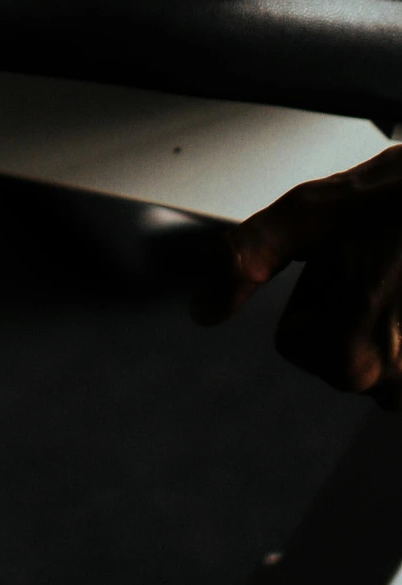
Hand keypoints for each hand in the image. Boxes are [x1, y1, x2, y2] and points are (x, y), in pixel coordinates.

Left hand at [192, 145, 401, 400]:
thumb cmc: (396, 197)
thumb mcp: (305, 214)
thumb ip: (242, 262)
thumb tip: (202, 310)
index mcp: (349, 359)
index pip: (294, 339)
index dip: (316, 289)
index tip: (349, 260)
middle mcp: (395, 386)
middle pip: (335, 350)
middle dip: (350, 304)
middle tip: (381, 262)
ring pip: (373, 351)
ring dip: (386, 314)